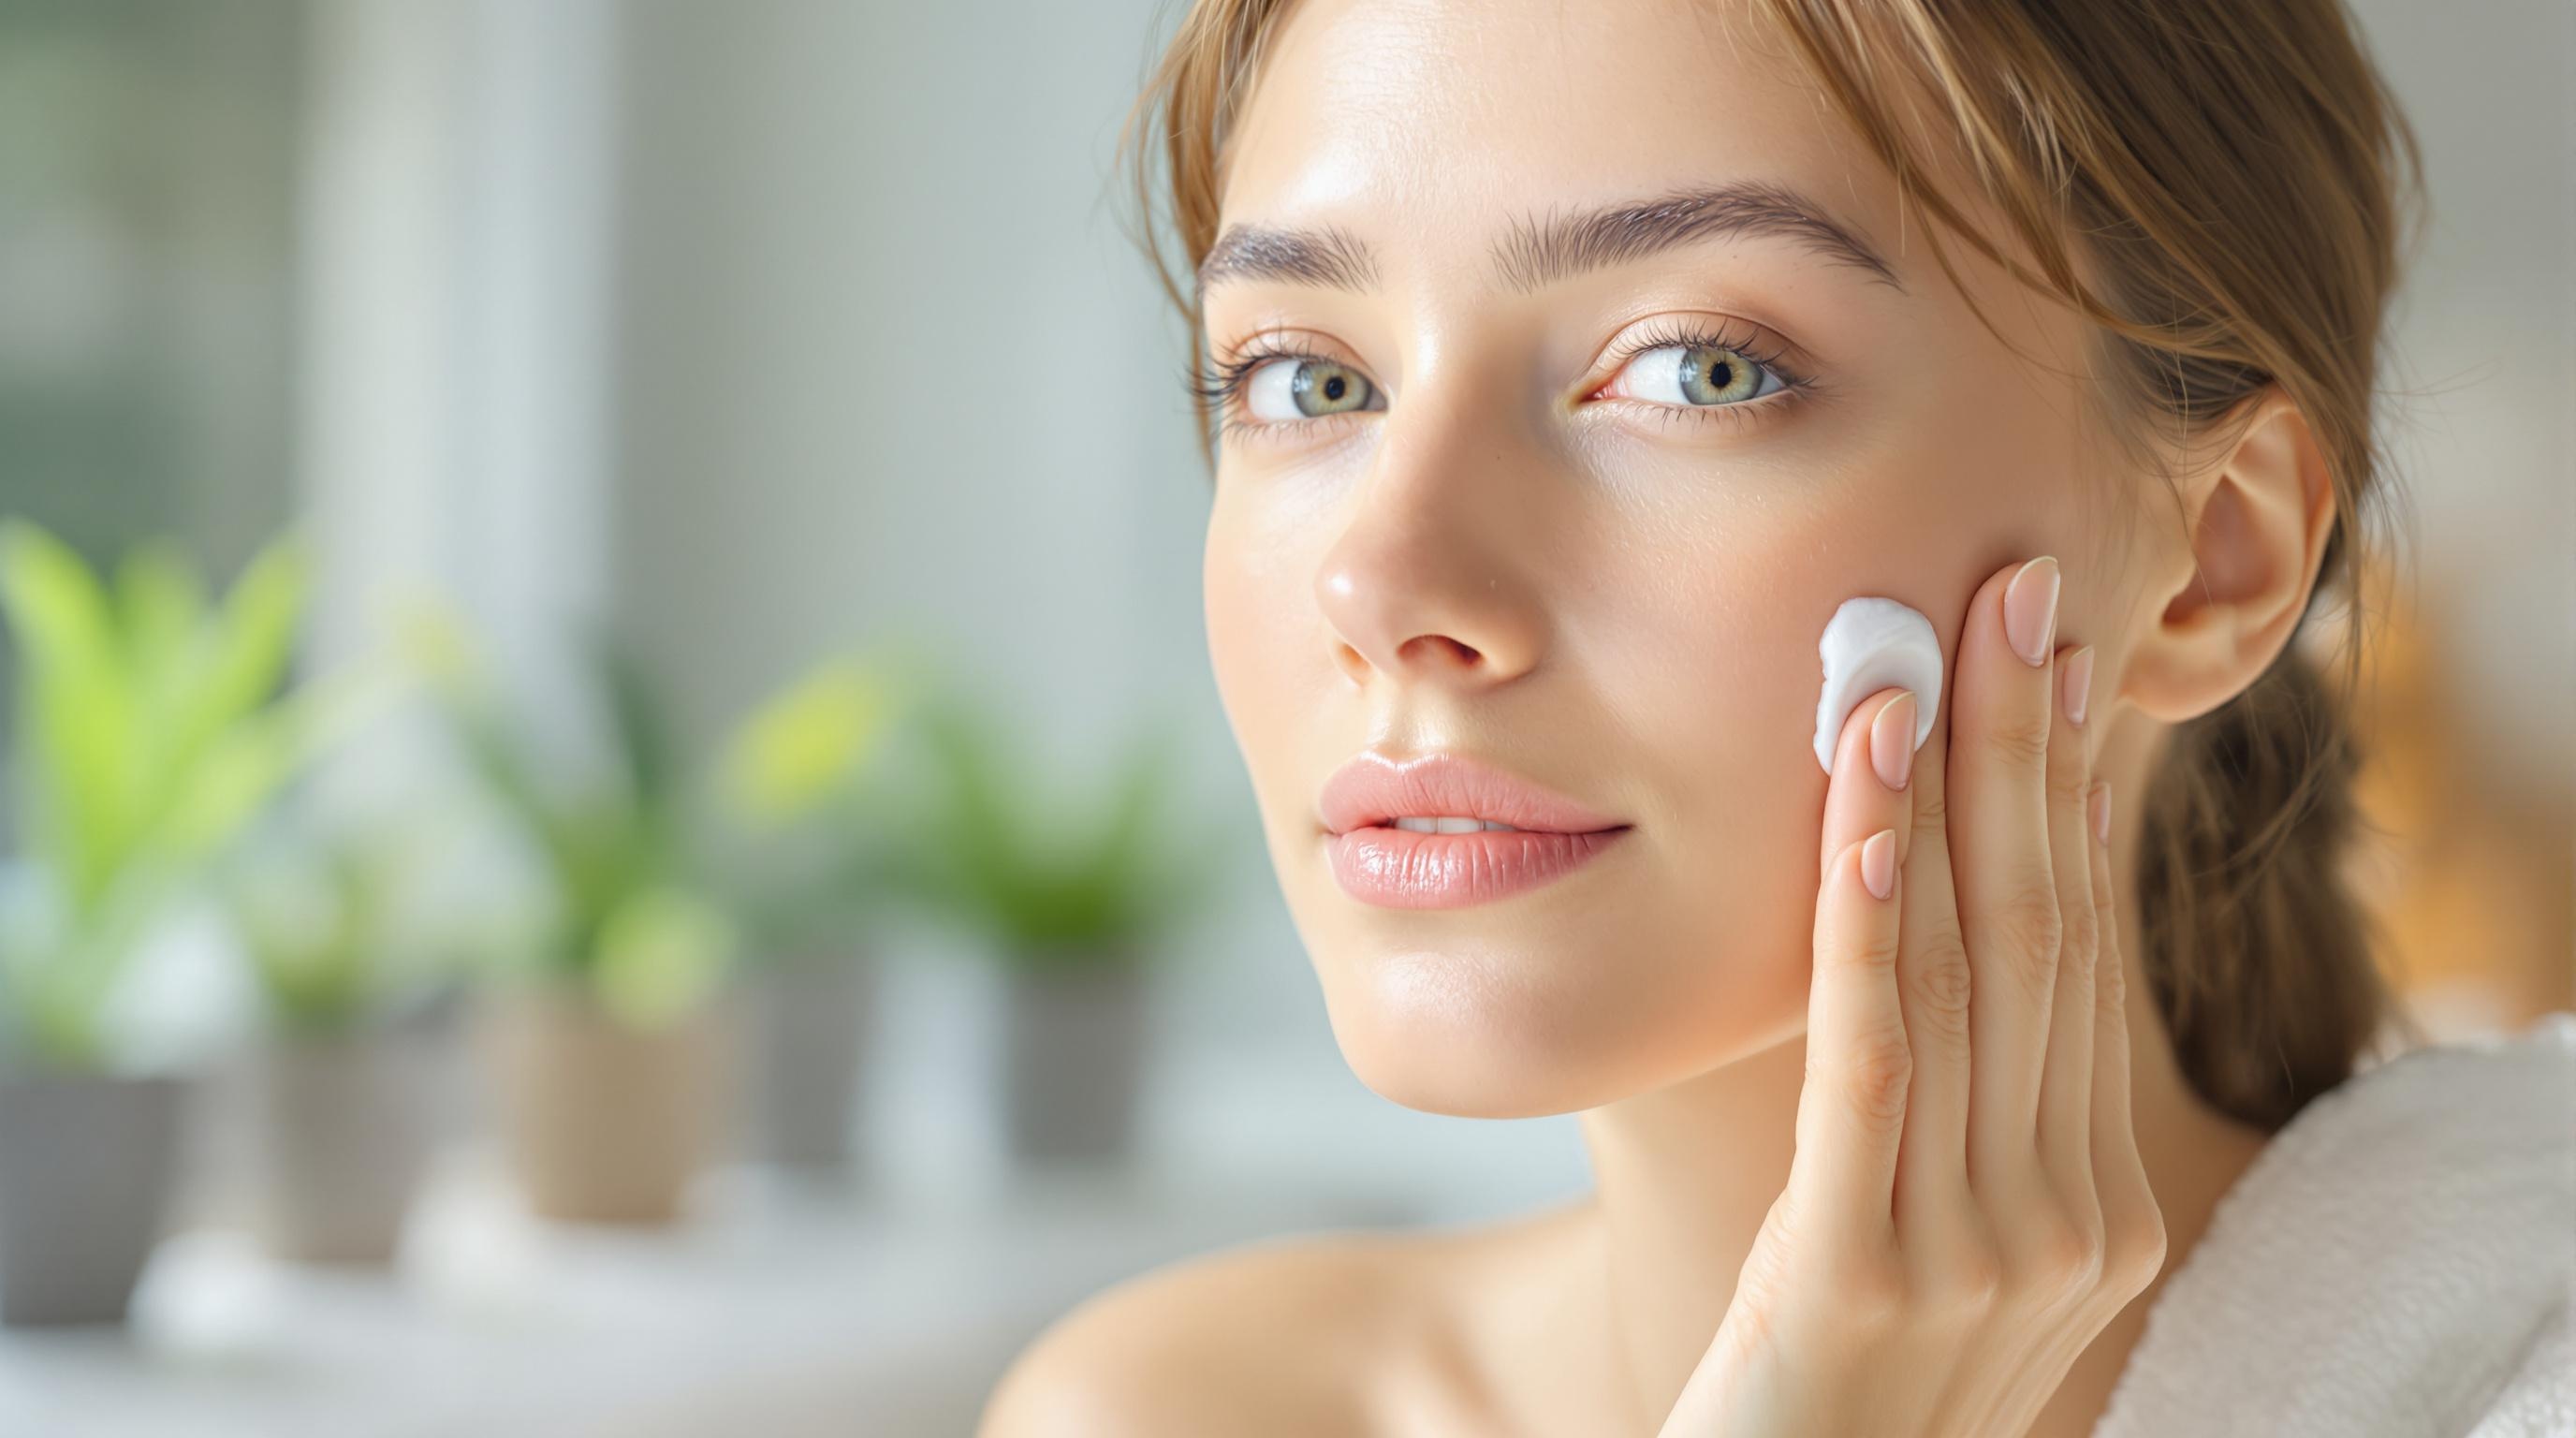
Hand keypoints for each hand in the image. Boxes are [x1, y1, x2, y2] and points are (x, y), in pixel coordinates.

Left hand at [1655, 555, 2168, 1437]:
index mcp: (2099, 1203)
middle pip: (2045, 937)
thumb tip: (1932, 932)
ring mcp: (1982, 1253)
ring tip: (1924, 653)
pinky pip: (1875, 1058)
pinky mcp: (1866, 1273)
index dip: (2065, 792)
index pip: (2081, 956)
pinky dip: (1872, 922)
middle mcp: (2068, 1222)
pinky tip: (1867, 806)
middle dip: (2028, 752)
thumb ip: (1958, 1119)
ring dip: (1949, 797)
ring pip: (1968, 977)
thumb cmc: (1833, 1385)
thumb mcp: (1925, 1241)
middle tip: (2015, 589)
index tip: (2051, 652)